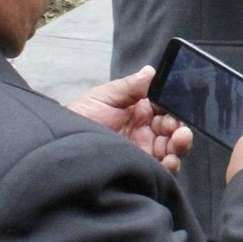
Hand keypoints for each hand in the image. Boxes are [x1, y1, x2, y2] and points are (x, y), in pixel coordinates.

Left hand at [67, 65, 194, 173]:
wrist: (61, 147)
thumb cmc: (80, 118)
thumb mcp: (103, 97)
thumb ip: (130, 86)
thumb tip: (151, 71)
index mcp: (139, 110)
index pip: (166, 107)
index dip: (175, 106)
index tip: (178, 105)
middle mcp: (145, 131)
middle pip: (173, 129)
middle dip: (180, 127)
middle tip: (178, 128)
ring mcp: (144, 151)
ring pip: (173, 148)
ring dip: (181, 144)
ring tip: (180, 140)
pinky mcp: (142, 170)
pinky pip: (163, 170)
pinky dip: (172, 165)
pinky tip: (169, 160)